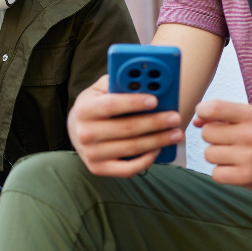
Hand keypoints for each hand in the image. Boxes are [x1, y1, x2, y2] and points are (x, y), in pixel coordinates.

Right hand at [68, 74, 182, 176]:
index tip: (155, 100)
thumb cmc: (94, 106)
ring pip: (131, 148)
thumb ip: (118, 83)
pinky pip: (128, 169)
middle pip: (127, 128)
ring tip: (175, 134)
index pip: (111, 105)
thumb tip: (144, 81)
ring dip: (158, 141)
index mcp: (84, 109)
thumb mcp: (100, 90)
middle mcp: (84, 133)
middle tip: (174, 118)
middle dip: (155, 123)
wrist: (76, 130)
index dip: (134, 103)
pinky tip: (158, 149)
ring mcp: (91, 153)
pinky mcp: (98, 168)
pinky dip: (146, 160)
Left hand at [194, 99, 251, 190]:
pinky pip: (216, 174)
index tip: (206, 117)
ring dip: (217, 156)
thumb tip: (195, 121)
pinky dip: (222, 172)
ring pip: (208, 154)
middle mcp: (251, 134)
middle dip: (213, 137)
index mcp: (251, 115)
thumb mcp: (250, 117)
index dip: (202, 112)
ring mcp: (249, 157)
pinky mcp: (246, 176)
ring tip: (234, 155)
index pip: (213, 108)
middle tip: (228, 141)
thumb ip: (221, 115)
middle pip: (206, 133)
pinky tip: (235, 168)